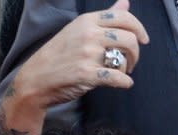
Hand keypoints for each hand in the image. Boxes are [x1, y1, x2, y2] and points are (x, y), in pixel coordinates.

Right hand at [10, 0, 148, 110]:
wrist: (33, 81)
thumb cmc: (55, 57)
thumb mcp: (76, 30)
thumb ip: (103, 17)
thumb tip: (125, 2)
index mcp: (86, 21)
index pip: (124, 17)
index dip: (139, 29)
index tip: (144, 40)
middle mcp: (88, 35)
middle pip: (129, 38)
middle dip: (135, 53)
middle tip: (131, 62)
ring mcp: (87, 55)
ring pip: (123, 58)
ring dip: (127, 68)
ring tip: (121, 73)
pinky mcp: (86, 75)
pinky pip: (116, 77)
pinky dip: (124, 82)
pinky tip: (123, 84)